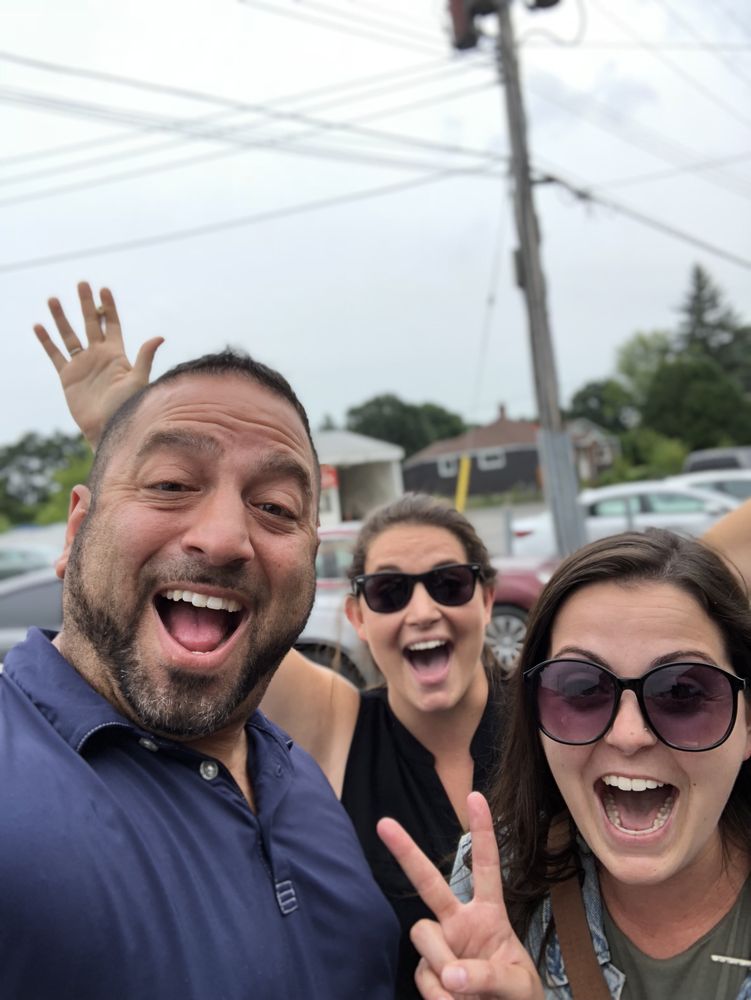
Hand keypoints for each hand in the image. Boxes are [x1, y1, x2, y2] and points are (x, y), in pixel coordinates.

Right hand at [34, 281, 163, 447]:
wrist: (108, 429)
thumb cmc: (127, 408)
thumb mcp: (137, 380)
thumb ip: (144, 357)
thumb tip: (160, 336)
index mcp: (116, 355)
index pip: (112, 324)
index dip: (108, 307)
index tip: (104, 289)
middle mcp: (98, 356)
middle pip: (91, 323)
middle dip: (86, 304)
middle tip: (81, 283)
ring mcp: (82, 365)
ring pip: (69, 335)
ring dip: (61, 318)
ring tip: (53, 298)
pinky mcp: (67, 376)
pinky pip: (55, 354)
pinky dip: (46, 341)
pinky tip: (39, 326)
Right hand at [377, 792, 543, 999]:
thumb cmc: (518, 997)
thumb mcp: (518, 983)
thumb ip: (488, 975)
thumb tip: (451, 973)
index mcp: (489, 915)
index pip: (486, 867)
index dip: (482, 832)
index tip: (476, 796)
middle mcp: (459, 923)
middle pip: (429, 882)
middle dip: (407, 852)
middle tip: (384, 823)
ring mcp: (440, 946)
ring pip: (424, 934)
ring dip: (442, 962)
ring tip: (463, 992)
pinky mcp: (427, 973)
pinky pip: (424, 974)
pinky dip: (439, 995)